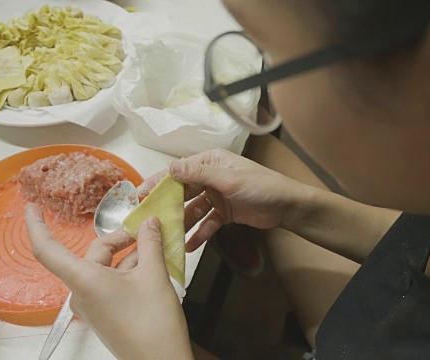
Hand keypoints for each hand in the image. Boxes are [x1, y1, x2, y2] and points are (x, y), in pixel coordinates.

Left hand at [25, 204, 191, 359]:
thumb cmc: (153, 326)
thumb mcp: (155, 275)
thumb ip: (150, 244)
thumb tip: (149, 223)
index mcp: (86, 281)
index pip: (48, 249)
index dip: (37, 225)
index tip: (32, 208)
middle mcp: (83, 293)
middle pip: (94, 252)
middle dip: (121, 238)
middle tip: (147, 229)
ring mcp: (93, 304)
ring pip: (106, 266)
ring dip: (130, 255)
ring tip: (157, 248)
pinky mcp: (105, 311)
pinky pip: (111, 280)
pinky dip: (130, 269)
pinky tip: (153, 265)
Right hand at [139, 149, 311, 251]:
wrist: (288, 206)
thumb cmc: (261, 186)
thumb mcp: (229, 179)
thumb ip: (200, 174)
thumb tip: (171, 167)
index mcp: (212, 162)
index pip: (180, 171)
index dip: (160, 182)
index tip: (141, 194)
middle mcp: (211, 177)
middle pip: (183, 192)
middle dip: (167, 206)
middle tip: (149, 221)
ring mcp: (217, 196)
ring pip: (193, 210)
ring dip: (182, 223)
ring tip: (167, 238)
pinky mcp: (224, 213)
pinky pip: (207, 224)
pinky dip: (199, 234)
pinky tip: (189, 247)